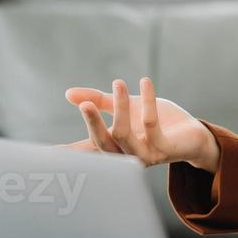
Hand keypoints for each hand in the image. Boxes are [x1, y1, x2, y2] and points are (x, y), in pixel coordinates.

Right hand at [63, 77, 219, 171]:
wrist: (193, 134)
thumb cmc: (158, 122)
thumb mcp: (126, 107)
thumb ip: (99, 101)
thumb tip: (69, 94)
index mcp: (114, 147)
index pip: (85, 151)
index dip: (65, 152)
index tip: (45, 153)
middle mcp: (126, 156)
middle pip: (102, 144)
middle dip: (92, 123)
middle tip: (83, 104)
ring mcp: (144, 156)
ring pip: (123, 134)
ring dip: (121, 107)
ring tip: (118, 83)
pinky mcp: (164, 150)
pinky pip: (151, 125)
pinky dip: (147, 101)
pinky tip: (145, 82)